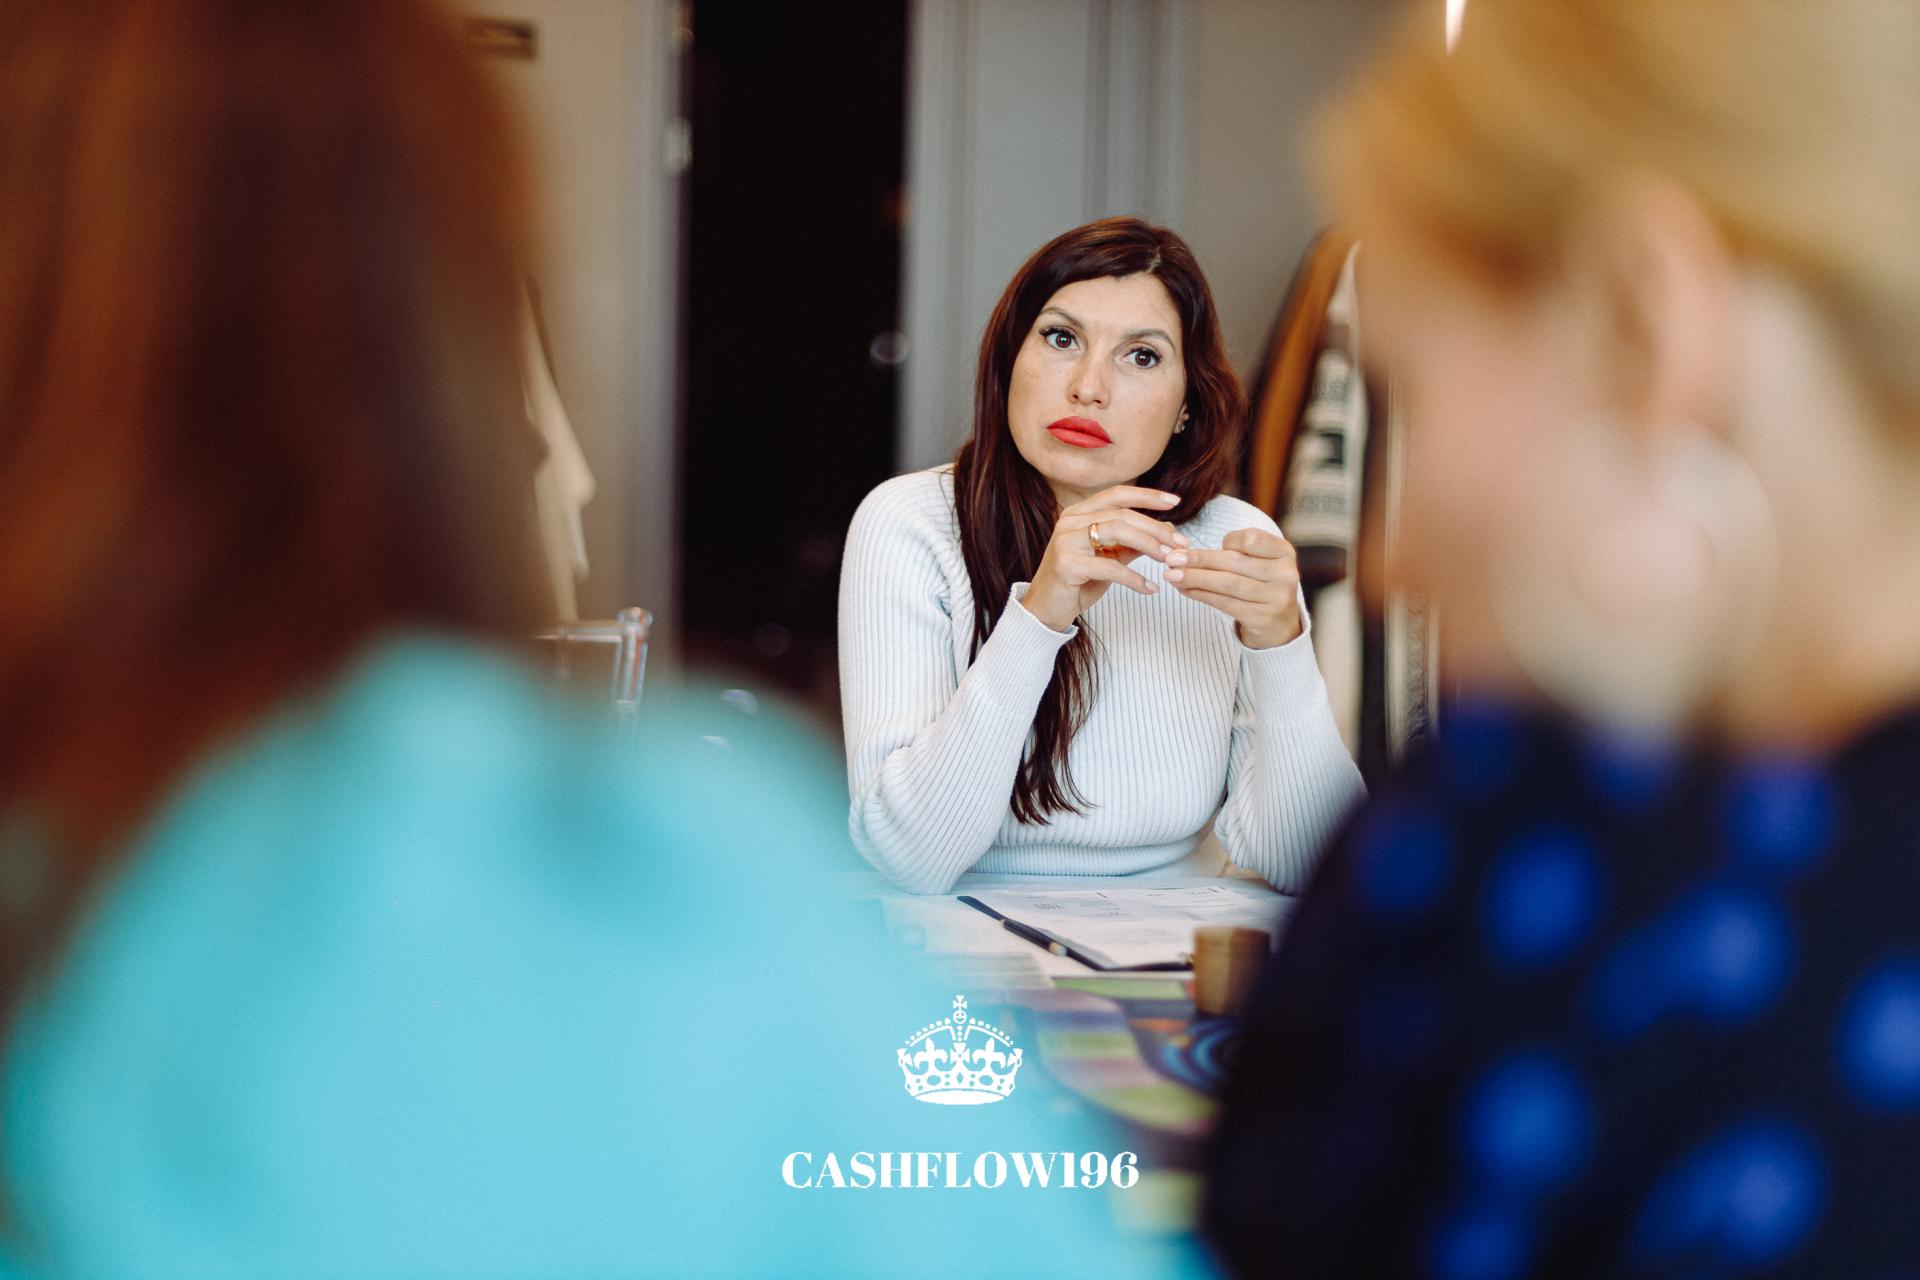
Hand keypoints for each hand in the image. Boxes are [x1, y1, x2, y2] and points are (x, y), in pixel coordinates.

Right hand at [1022, 485, 1189, 631]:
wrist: (1045, 610)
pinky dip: (1134, 578)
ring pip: (1117, 532)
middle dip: (1156, 528)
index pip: (1117, 494)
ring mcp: (1066, 541)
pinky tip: (1149, 588)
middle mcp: (1070, 521)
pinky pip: (1109, 567)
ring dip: (1148, 545)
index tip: (1175, 501)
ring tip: (1168, 560)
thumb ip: (1130, 544)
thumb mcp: (1108, 559)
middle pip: (1122, 514)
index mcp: (1079, 513)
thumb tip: (1165, 532)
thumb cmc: (1077, 583)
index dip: (1148, 495)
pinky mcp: (1066, 565)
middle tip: (1180, 543)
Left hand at [1165, 527, 1303, 648]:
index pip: (1251, 539)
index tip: (1214, 546)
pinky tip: (1184, 589)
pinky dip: (1201, 595)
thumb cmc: (1258, 584)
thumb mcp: (1256, 561)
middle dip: (1198, 560)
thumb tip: (1177, 541)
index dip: (1228, 541)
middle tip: (1170, 558)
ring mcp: (1276, 598)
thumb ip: (1231, 548)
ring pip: (1227, 583)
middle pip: (1234, 562)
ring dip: (1195, 578)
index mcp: (1284, 552)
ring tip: (1171, 575)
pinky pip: (1224, 603)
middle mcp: (1284, 574)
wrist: (1278, 624)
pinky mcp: (1262, 618)